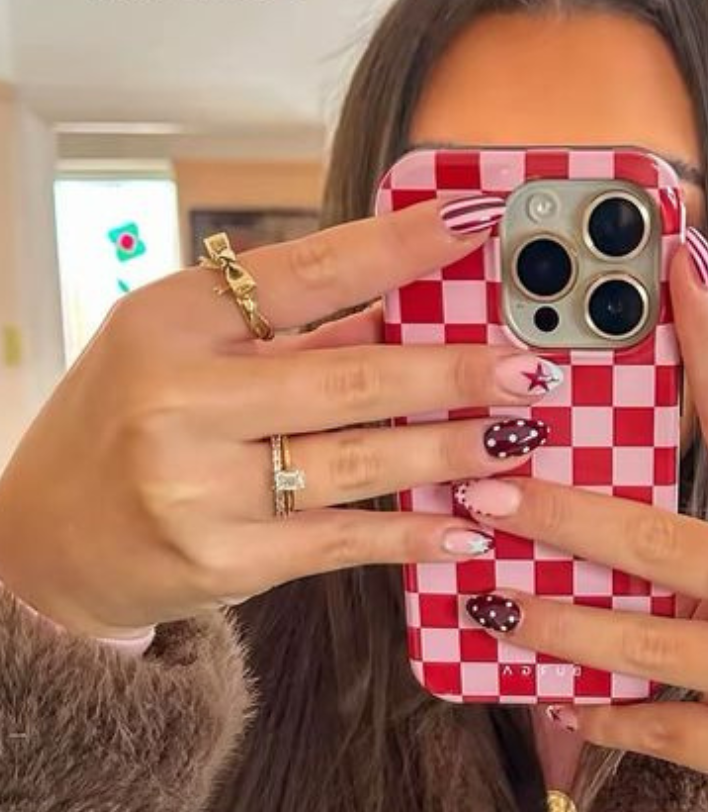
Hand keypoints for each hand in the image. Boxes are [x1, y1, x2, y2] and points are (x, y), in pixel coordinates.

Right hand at [0, 198, 560, 639]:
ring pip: (357, 461)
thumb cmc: (125, 428)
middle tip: (528, 374)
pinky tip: (466, 528)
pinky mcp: (223, 559)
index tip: (474, 225)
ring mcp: (200, 485)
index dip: (399, 248)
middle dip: (452, 373)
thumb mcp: (182, 354)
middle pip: (350, 376)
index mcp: (175, 320)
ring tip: (516, 444)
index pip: (307, 272)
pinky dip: (411, 534)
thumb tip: (402, 311)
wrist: (49, 541)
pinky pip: (342, 541)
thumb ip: (286, 335)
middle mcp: (183, 397)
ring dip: (449, 453)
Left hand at [457, 236, 707, 811]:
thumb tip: (641, 419)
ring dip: (554, 624)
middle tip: (484, 492)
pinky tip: (552, 696)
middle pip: (661, 543)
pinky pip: (647, 726)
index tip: (668, 262)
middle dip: (563, 517)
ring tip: (489, 603)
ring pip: (640, 645)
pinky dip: (594, 713)